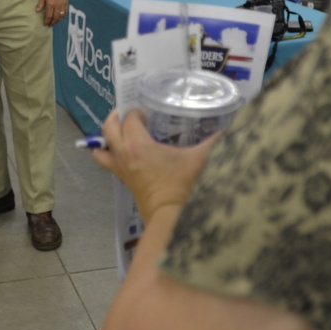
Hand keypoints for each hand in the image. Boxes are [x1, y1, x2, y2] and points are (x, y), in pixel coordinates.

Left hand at [37, 0, 67, 25]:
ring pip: (61, 16)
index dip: (47, 21)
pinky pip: (65, 12)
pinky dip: (63, 16)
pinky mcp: (66, 2)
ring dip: (58, 20)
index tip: (45, 24)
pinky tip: (61, 17)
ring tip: (55, 22)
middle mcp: (57, 6)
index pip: (49, 16)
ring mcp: (62, 4)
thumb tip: (37, 11)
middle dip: (52, 22)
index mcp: (51, 4)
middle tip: (50, 25)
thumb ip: (41, 4)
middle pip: (56, 18)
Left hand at [93, 110, 214, 221]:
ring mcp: (121, 170)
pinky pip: (107, 163)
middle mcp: (124, 155)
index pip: (130, 118)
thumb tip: (229, 130)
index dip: (137, 111)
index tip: (148, 111)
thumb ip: (216, 141)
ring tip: (119, 130)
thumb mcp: (201, 159)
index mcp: (138, 145)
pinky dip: (109, 154)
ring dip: (107, 137)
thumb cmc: (182, 187)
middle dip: (116, 117)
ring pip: (101, 148)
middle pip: (108, 128)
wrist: (170, 218)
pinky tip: (125, 153)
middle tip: (129, 113)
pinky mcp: (124, 181)